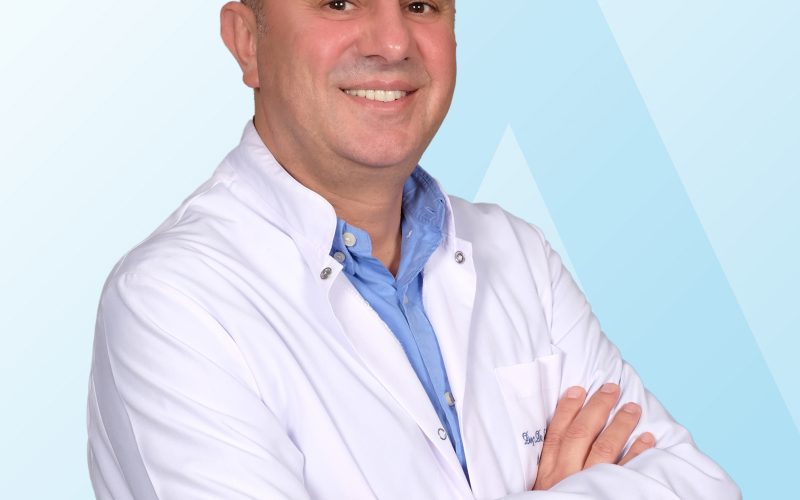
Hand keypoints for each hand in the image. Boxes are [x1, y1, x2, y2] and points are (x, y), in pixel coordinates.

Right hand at [533, 383, 655, 489]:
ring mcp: (587, 486)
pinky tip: (647, 438)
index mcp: (548, 473)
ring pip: (604, 448)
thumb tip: (565, 442)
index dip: (567, 409)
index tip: (578, 389)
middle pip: (581, 434)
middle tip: (611, 388)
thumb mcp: (543, 490)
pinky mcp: (609, 496)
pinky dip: (637, 453)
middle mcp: (566, 476)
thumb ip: (553, 469)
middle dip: (597, 408)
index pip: (556, 434)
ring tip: (632, 407)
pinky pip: (625, 472)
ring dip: (620, 425)